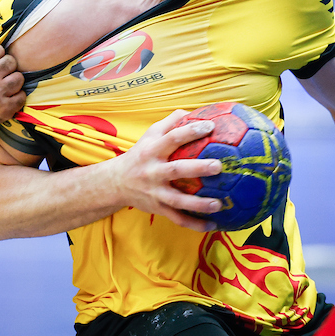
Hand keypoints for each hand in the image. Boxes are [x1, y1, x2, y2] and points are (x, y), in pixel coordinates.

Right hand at [109, 110, 224, 232]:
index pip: (172, 138)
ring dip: (198, 204)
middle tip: (218, 166)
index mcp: (153, 150)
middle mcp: (153, 171)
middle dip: (198, 169)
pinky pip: (178, 219)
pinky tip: (213, 224)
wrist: (115, 182)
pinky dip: (195, 224)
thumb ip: (170, 123)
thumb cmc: (140, 154)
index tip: (211, 127)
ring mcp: (155, 192)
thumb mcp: (150, 135)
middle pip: (176, 170)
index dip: (191, 131)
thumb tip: (193, 111)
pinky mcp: (158, 208)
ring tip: (219, 203)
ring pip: (178, 200)